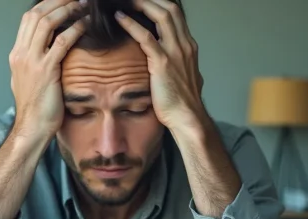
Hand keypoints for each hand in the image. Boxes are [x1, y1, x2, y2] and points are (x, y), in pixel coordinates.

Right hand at [10, 0, 86, 138]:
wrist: (32, 128)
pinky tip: (86, 24)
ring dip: (67, 9)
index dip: (47, 4)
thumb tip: (48, 50)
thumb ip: (35, 62)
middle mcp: (21, 54)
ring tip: (83, 5)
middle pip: (36, 14)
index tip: (64, 0)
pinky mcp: (46, 71)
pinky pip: (61, 42)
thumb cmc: (36, 107)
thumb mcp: (29, 80)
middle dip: (57, 1)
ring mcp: (31, 61)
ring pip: (46, 22)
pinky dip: (75, 29)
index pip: (28, 18)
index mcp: (17, 54)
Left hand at [114, 0, 205, 132]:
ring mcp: (175, 52)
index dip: (159, 4)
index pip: (176, 14)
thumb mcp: (184, 76)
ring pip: (161, 15)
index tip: (143, 3)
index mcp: (188, 47)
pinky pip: (146, 37)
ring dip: (142, 4)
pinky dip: (131, 24)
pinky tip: (119, 18)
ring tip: (125, 2)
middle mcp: (184, 45)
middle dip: (151, 0)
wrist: (187, 117)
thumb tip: (170, 63)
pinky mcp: (163, 63)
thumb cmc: (182, 102)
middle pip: (170, 8)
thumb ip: (177, 64)